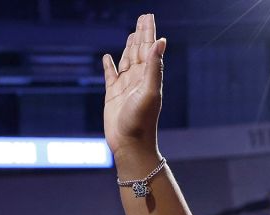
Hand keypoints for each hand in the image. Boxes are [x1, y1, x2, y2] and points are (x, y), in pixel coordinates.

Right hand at [102, 14, 166, 154]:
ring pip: (127, 60)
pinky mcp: (112, 96)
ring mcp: (125, 86)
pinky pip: (110, 76)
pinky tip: (107, 58)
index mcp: (148, 76)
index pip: (149, 48)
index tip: (148, 16)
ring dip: (129, 46)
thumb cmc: (142, 121)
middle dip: (140, 33)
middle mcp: (138, 79)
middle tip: (142, 17)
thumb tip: (161, 41)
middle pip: (139, 50)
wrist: (130, 145)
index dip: (148, 31)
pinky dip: (109, 66)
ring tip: (131, 34)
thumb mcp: (150, 91)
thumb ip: (155, 66)